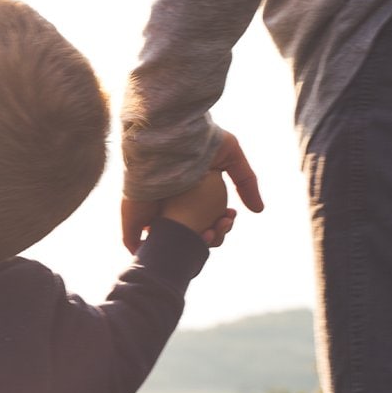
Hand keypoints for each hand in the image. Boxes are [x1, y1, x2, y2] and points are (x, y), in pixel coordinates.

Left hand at [121, 129, 261, 252]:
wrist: (169, 137)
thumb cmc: (198, 141)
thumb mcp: (231, 157)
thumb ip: (246, 182)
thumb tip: (258, 211)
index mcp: (189, 195)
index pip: (206, 221)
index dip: (221, 225)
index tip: (229, 217)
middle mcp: (170, 206)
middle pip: (192, 235)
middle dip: (212, 237)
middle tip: (219, 228)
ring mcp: (151, 214)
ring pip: (171, 244)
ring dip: (191, 248)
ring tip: (207, 236)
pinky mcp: (134, 221)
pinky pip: (140, 247)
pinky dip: (157, 255)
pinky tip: (179, 252)